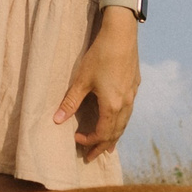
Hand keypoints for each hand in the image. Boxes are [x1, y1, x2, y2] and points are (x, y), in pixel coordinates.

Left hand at [54, 15, 139, 159]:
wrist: (121, 35)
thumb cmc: (100, 56)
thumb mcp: (82, 80)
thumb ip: (70, 102)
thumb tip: (56, 120)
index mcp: (112, 105)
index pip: (102, 133)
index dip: (89, 141)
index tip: (77, 140)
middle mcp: (125, 104)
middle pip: (115, 133)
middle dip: (102, 146)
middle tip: (92, 157)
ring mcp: (132, 95)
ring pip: (124, 124)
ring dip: (114, 136)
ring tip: (107, 147)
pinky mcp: (135, 86)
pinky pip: (128, 112)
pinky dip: (121, 123)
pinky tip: (118, 121)